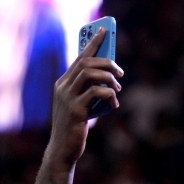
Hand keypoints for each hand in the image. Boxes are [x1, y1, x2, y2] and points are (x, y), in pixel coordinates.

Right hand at [47, 27, 122, 167]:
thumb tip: (109, 79)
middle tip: (120, 73)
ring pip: (90, 73)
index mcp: (63, 84)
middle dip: (107, 62)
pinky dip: (109, 95)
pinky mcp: (75, 110)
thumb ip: (88, 92)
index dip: (93, 43)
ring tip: (117, 88)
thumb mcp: (80, 106)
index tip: (104, 32)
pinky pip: (96, 93)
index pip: (79, 57)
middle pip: (86, 62)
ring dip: (108, 77)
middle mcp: (63, 87)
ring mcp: (67, 98)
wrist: (63, 150)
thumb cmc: (74, 128)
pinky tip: (114, 104)